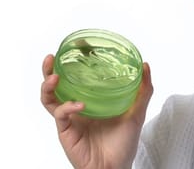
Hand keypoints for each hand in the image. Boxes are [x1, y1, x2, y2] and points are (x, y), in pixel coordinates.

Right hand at [40, 54, 152, 168]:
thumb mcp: (135, 113)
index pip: (72, 79)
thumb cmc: (122, 145)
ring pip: (48, 99)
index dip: (69, 63)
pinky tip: (79, 105)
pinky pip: (60, 115)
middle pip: (53, 86)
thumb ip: (142, 91)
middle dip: (47, 70)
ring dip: (48, 86)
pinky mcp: (66, 131)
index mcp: (87, 101)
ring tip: (54, 76)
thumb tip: (145, 65)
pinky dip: (67, 107)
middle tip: (51, 58)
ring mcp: (68, 120)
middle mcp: (74, 108)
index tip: (73, 47)